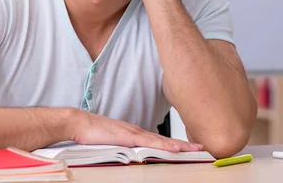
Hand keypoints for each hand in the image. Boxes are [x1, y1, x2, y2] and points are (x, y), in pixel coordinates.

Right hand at [69, 109, 202, 152]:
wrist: (78, 123)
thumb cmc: (92, 134)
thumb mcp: (113, 144)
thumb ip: (125, 150)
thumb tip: (135, 159)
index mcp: (136, 134)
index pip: (161, 141)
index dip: (177, 145)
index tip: (193, 148)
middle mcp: (138, 132)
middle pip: (166, 140)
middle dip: (185, 145)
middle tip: (204, 148)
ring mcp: (134, 133)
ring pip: (161, 141)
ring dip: (180, 146)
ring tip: (196, 150)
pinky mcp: (128, 136)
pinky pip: (149, 142)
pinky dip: (164, 146)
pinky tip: (175, 149)